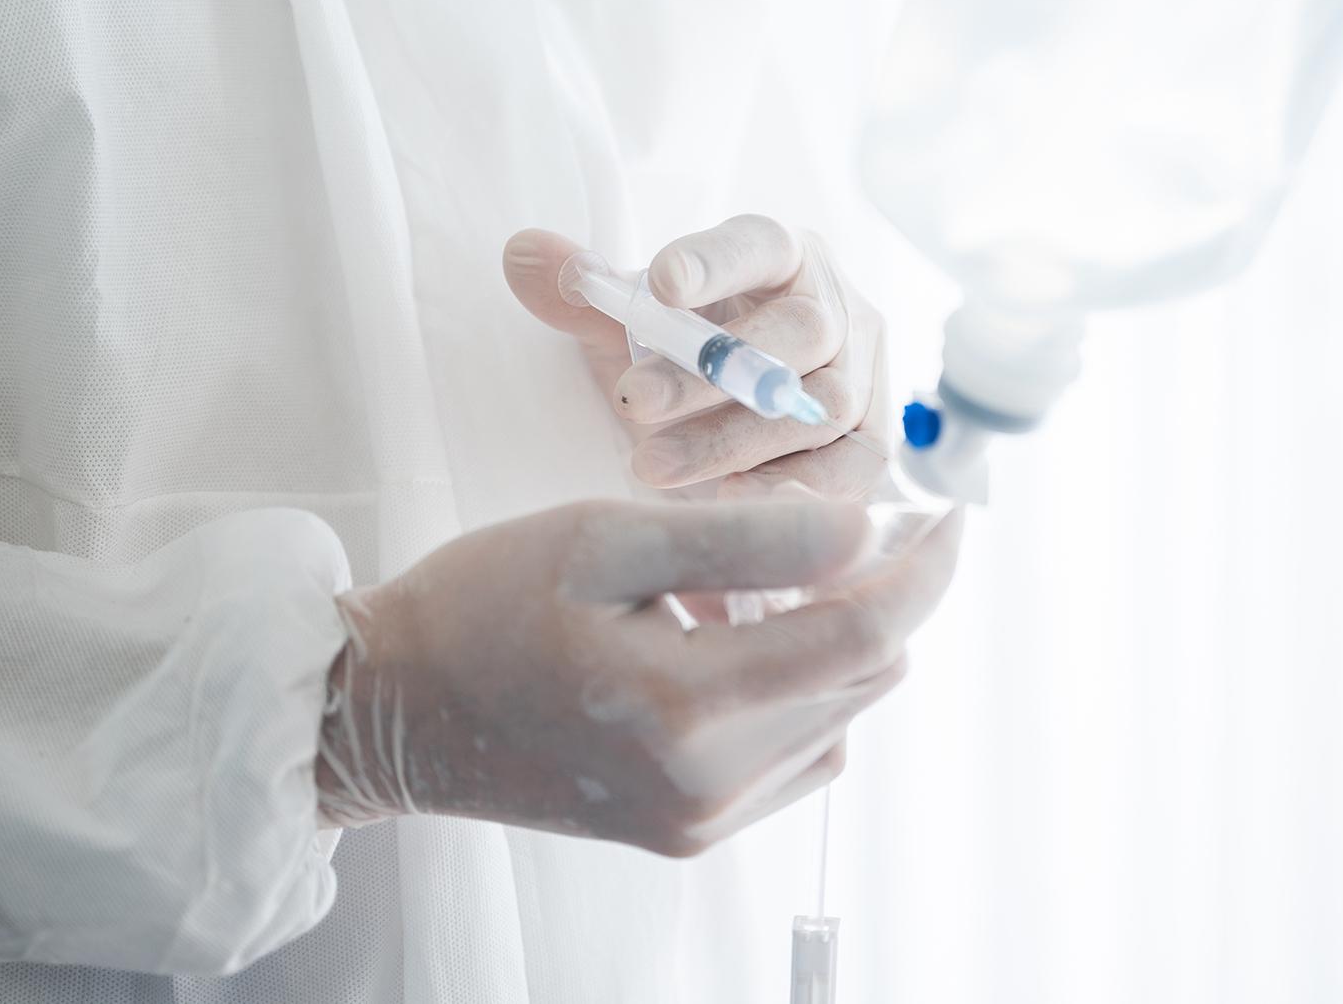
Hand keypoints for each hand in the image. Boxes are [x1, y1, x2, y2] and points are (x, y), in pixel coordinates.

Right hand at [313, 498, 959, 855]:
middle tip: (834, 522)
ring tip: (742, 583)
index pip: (867, 635)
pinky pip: (797, 754)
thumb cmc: (482, 605)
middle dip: (878, 592)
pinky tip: (729, 640)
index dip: (928, 568)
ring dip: (829, 638)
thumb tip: (866, 530)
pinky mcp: (690, 831)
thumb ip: (745, 537)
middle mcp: (708, 784)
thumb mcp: (607, 539)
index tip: (952, 512)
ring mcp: (701, 818)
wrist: (390, 712)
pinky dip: (796, 687)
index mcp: (684, 706)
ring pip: (838, 714)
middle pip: (863, 677)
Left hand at [504, 215, 889, 499]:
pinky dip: (793, 488)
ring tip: (650, 466)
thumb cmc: (685, 358)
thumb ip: (582, 292)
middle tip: (631, 405)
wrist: (736, 424)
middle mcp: (838, 307)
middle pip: (800, 331)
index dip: (718, 262)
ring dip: (732, 439)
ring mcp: (866, 376)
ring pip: (820, 405)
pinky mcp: (873, 445)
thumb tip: (520, 252)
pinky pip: (850, 468)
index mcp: (784, 255)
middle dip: (712, 372)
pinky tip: (728, 502)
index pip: (759, 244)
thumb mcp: (630, 324)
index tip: (662, 284)